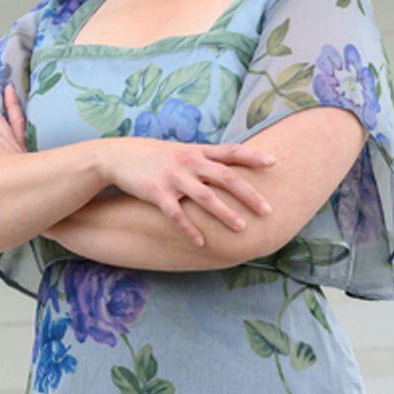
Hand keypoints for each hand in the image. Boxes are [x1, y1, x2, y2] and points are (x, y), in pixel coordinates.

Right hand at [101, 136, 276, 245]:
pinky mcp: (157, 193)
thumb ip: (206, 158)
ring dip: (225, 213)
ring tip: (242, 227)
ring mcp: (173, 178)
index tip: (274, 162)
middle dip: (248, 194)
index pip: (231, 152)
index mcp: (197, 152)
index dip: (253, 157)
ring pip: (205, 197)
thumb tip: (232, 164)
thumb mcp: (182, 151)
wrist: (118, 156)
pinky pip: (176, 215)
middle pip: (225, 177)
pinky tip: (201, 243)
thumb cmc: (156, 156)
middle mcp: (189, 163)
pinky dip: (189, 229)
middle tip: (268, 210)